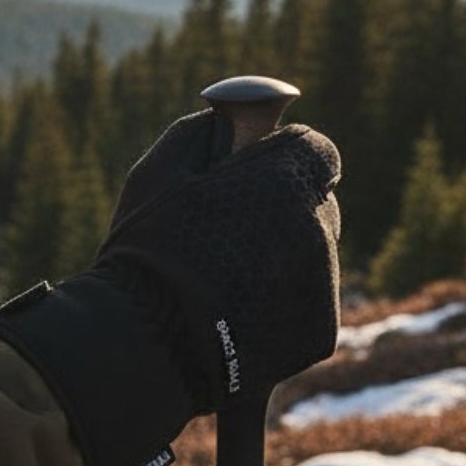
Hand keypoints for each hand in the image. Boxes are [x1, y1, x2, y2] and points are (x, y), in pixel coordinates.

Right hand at [0, 113, 339, 465]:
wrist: (144, 346)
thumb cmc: (145, 251)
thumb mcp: (157, 172)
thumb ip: (202, 133)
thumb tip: (228, 119)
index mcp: (282, 180)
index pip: (316, 150)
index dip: (285, 158)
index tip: (257, 172)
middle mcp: (316, 228)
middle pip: (317, 204)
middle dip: (283, 209)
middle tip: (231, 230)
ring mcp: (321, 283)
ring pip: (314, 255)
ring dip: (282, 258)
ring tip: (225, 281)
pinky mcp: (319, 333)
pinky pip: (308, 302)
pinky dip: (282, 305)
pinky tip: (236, 313)